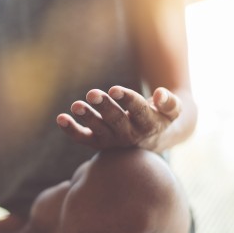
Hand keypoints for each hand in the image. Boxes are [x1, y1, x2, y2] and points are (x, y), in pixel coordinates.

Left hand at [56, 86, 180, 151]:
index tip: (115, 89)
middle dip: (104, 107)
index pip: (138, 111)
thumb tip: (159, 94)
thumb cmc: (160, 117)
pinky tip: (60, 118)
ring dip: (86, 118)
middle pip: (115, 121)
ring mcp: (112, 141)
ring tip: (76, 105)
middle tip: (92, 94)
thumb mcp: (173, 111)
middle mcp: (129, 136)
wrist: (153, 140)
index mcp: (148, 125)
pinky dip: (71, 130)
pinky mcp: (98, 143)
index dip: (127, 100)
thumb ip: (169, 102)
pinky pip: (83, 138)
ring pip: (98, 130)